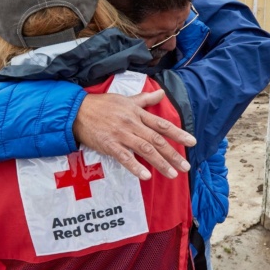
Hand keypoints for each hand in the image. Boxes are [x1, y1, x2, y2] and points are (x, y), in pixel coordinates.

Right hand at [73, 90, 195, 179]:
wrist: (77, 111)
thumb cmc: (102, 105)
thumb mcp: (125, 99)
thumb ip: (145, 100)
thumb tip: (161, 93)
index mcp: (137, 113)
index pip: (162, 125)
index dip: (178, 133)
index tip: (192, 142)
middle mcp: (132, 124)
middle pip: (157, 140)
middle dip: (173, 154)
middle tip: (186, 167)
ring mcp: (121, 134)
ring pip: (145, 150)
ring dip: (160, 163)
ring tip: (173, 174)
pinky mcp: (109, 145)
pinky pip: (125, 158)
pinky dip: (135, 167)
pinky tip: (146, 177)